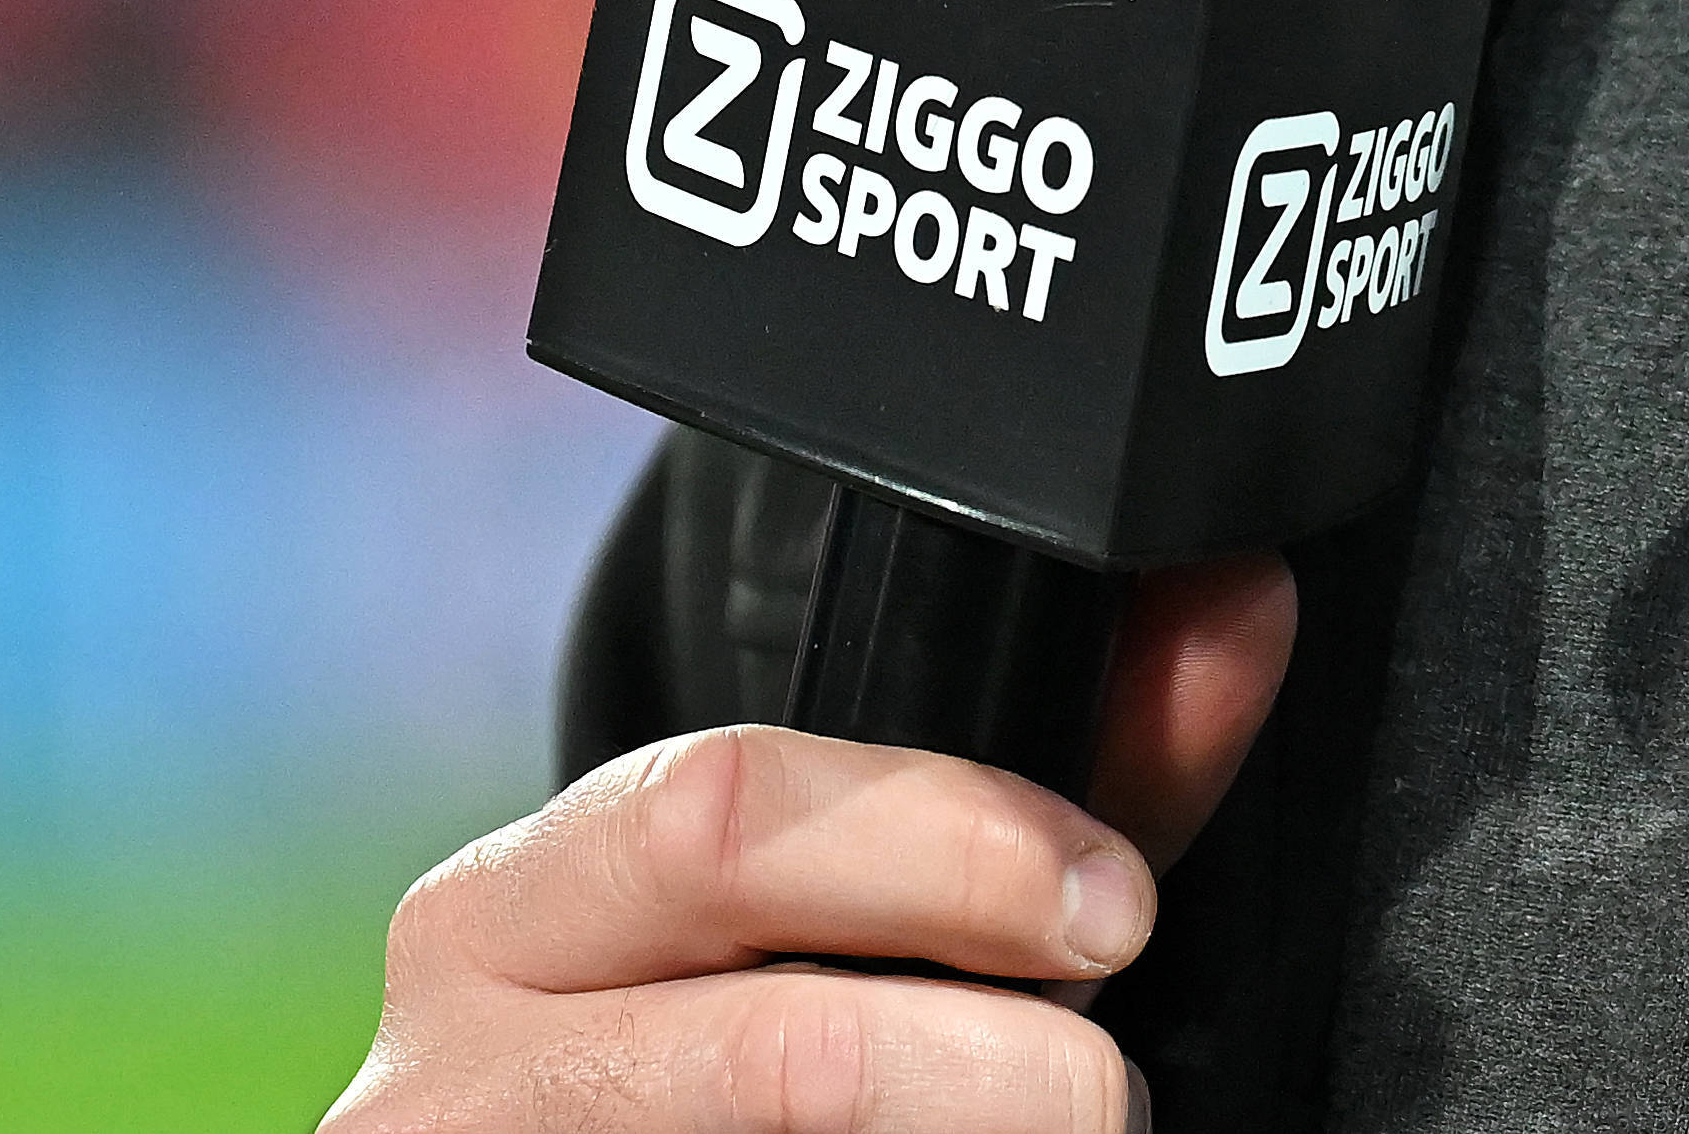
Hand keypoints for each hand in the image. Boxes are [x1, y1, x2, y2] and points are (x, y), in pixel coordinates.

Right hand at [327, 556, 1300, 1133]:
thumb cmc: (733, 1061)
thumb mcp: (856, 912)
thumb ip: (1046, 782)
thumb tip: (1233, 607)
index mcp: (506, 912)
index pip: (723, 818)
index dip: (954, 850)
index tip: (1113, 903)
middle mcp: (455, 1070)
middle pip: (780, 1046)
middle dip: (990, 1058)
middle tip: (1105, 1086)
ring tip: (1062, 1133)